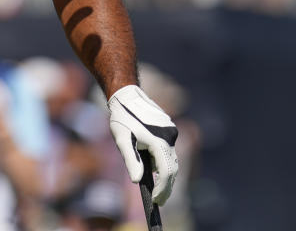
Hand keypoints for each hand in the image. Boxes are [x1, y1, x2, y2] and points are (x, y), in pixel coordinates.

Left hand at [107, 84, 178, 204]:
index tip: (156, 200)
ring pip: (172, 158)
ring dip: (164, 172)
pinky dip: (163, 160)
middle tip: (158, 199)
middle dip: (166, 185)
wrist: (127, 94)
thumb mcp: (122, 140)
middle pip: (173, 168)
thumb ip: (131, 161)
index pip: (166, 172)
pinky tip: (153, 165)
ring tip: (154, 184)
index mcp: (159, 141)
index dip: (163, 189)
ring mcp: (171, 131)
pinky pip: (169, 148)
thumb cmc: (122, 117)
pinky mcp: (169, 128)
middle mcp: (170, 136)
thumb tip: (136, 180)